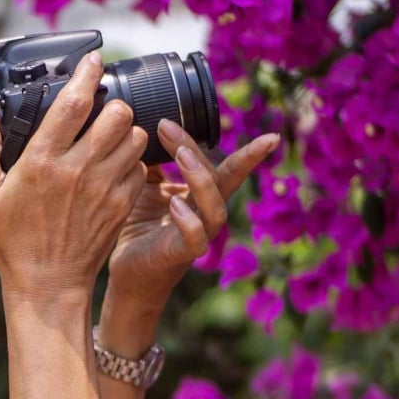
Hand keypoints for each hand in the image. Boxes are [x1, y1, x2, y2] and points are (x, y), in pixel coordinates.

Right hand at [0, 52, 147, 302]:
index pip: (74, 102)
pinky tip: (115, 168)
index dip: (88, 73)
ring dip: (126, 132)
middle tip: (101, 110)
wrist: (47, 285)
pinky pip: (140, 169)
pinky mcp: (120, 207)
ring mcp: (104, 188)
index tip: (93, 60)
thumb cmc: (13, 242)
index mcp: (42, 161)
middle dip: (112, 104)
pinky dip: (132, 162)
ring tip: (110, 139)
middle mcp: (78, 169)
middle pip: (117, 114)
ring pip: (135, 138)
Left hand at [106, 121, 279, 309]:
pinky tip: (175, 204)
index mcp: (200, 196)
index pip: (227, 169)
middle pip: (221, 180)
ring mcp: (197, 236)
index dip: (249, 154)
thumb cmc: (140, 226)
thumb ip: (154, 161)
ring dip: (200, 179)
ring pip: (215, 209)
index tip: (270, 136)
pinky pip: (196, 240)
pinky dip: (189, 221)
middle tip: (170, 127)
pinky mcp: (179, 255)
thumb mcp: (145, 187)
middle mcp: (205, 214)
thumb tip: (150, 126)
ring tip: (181, 156)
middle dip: (202, 151)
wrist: (128, 271)